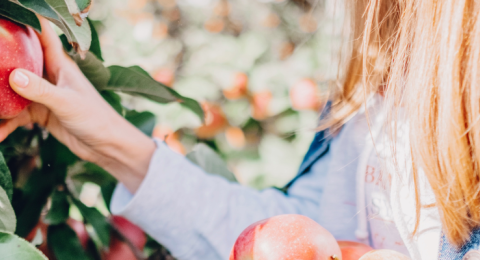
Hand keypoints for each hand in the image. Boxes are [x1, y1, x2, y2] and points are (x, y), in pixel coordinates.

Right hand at [0, 17, 154, 192]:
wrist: (107, 145)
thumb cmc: (96, 119)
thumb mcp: (67, 103)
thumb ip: (41, 90)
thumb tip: (13, 75)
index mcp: (61, 64)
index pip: (42, 34)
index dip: (26, 22)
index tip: (6, 21)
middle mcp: (51, 76)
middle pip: (20, 61)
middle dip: (3, 64)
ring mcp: (45, 94)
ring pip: (14, 90)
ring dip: (2, 100)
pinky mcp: (42, 113)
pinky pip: (17, 115)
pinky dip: (7, 123)